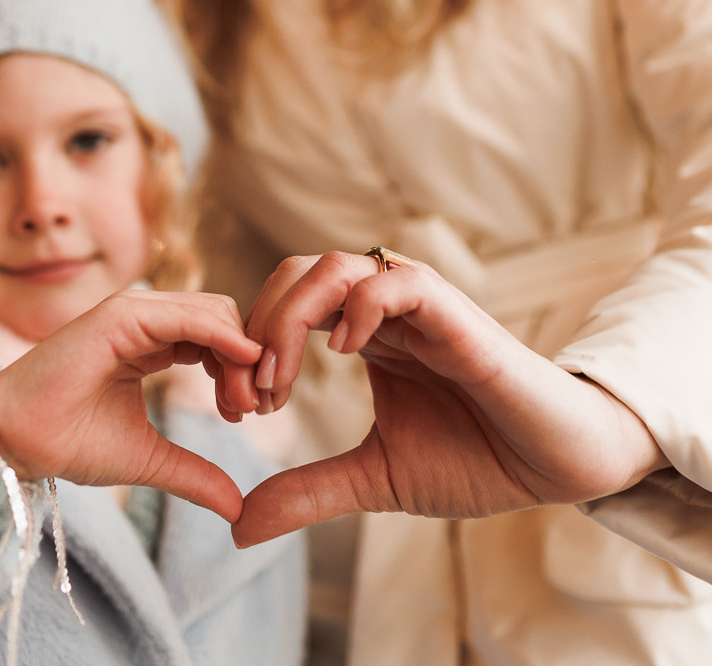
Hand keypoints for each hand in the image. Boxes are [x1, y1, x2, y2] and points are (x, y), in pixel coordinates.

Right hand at [0, 288, 261, 522]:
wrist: (15, 441)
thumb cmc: (68, 442)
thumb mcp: (149, 459)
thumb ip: (193, 474)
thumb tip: (239, 508)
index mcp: (153, 341)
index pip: (218, 336)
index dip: (242, 369)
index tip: (250, 413)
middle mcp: (148, 318)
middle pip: (225, 319)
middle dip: (247, 361)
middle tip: (251, 410)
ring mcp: (135, 311)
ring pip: (214, 312)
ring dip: (240, 355)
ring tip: (238, 405)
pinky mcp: (122, 314)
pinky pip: (189, 316)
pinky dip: (223, 336)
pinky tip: (240, 363)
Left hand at [225, 252, 665, 545]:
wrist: (553, 466)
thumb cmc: (476, 460)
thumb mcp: (376, 477)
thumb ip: (311, 490)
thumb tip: (238, 527)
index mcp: (363, 334)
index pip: (285, 302)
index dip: (250, 346)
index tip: (241, 409)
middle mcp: (384, 309)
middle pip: (297, 273)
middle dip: (259, 325)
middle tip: (253, 396)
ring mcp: (418, 306)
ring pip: (335, 267)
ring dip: (292, 318)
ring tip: (283, 381)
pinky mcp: (455, 314)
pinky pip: (398, 280)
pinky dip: (359, 306)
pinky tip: (345, 353)